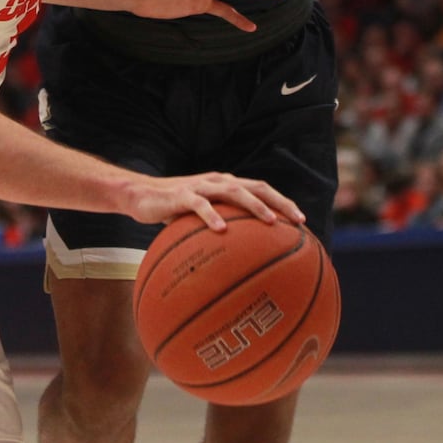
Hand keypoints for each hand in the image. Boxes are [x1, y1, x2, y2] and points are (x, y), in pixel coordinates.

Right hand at [123, 170, 305, 231]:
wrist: (139, 195)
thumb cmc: (173, 210)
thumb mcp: (200, 218)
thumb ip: (220, 228)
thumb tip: (242, 261)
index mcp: (225, 185)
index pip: (260, 188)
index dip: (283, 202)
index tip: (302, 222)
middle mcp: (217, 181)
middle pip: (255, 186)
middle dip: (280, 202)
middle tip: (299, 221)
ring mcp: (200, 186)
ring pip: (233, 190)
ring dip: (254, 205)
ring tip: (270, 221)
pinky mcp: (180, 195)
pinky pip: (199, 205)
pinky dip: (212, 216)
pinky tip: (221, 230)